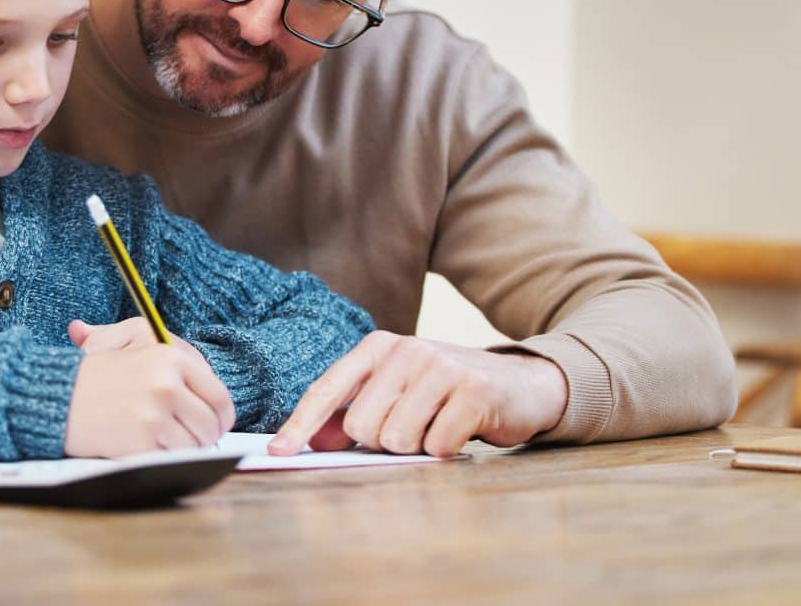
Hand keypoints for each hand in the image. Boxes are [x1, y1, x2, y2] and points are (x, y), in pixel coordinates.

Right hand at [63, 318, 235, 456]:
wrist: (55, 395)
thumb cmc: (93, 372)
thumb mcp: (127, 341)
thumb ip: (170, 353)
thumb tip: (206, 371)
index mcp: (171, 357)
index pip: (219, 396)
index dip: (221, 417)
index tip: (214, 425)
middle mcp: (168, 383)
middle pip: (211, 425)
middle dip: (204, 437)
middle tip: (191, 439)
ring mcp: (156, 413)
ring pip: (194, 445)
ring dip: (183, 449)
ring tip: (161, 440)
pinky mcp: (143, 440)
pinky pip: (172, 457)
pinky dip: (163, 456)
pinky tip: (144, 445)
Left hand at [269, 331, 566, 457]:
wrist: (523, 384)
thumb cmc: (448, 394)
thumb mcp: (398, 395)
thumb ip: (353, 415)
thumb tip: (310, 442)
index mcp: (379, 347)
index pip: (328, 389)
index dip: (300, 424)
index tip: (277, 454)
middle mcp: (406, 349)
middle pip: (362, 425)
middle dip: (381, 442)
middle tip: (412, 429)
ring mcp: (441, 366)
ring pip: (396, 437)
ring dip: (415, 447)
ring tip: (436, 427)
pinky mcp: (474, 390)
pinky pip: (436, 445)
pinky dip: (445, 450)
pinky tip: (459, 432)